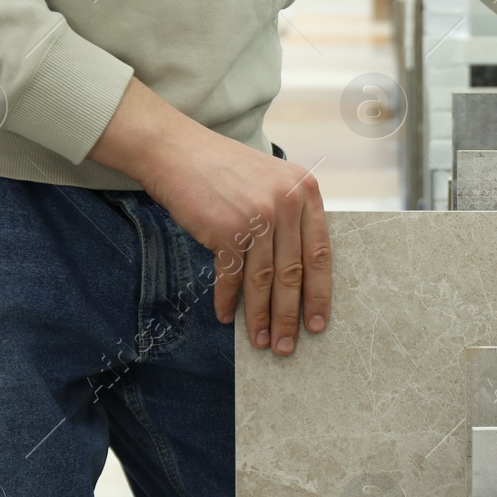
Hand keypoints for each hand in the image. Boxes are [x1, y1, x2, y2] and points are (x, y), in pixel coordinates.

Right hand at [88, 78, 329, 355]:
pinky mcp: (227, 229)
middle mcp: (287, 203)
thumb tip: (298, 279)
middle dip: (289, 316)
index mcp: (305, 191)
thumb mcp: (272, 182)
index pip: (320, 254)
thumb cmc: (224, 171)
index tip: (318, 323)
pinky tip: (225, 315)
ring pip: (263, 280)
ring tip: (260, 341)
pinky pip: (231, 276)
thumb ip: (291, 218)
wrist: (176, 151)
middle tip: (287, 345)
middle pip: (293, 273)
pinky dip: (227, 299)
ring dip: (260, 316)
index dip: (319, 294)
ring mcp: (257, 215)